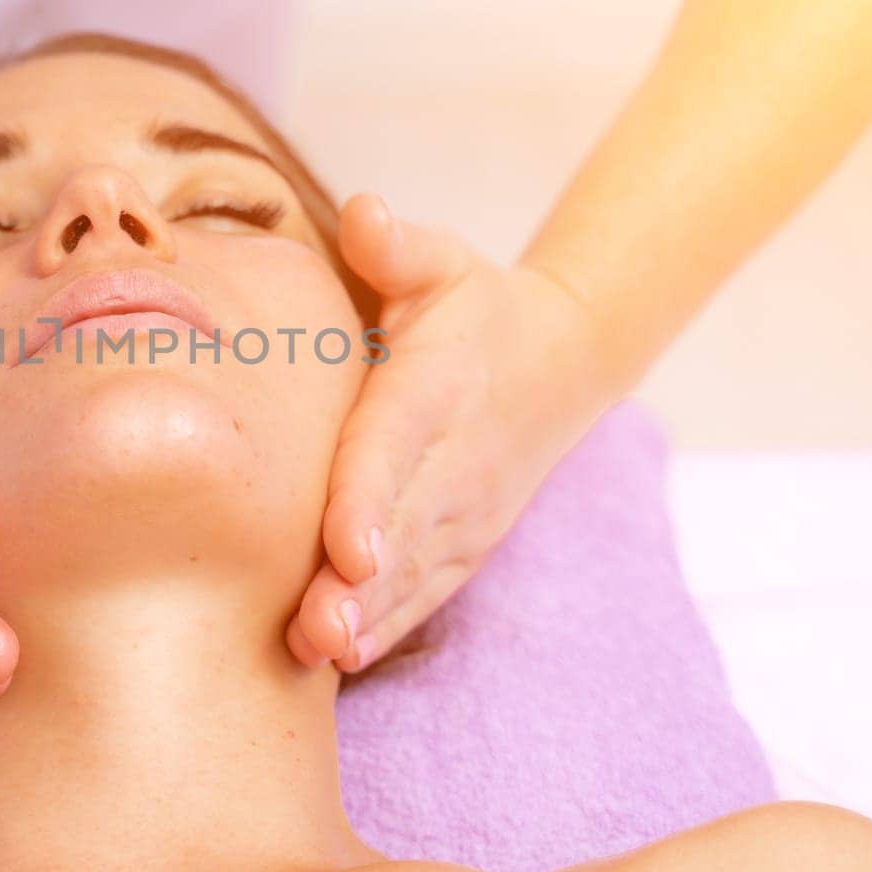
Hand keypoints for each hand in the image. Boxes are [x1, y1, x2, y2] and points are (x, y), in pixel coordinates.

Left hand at [286, 194, 618, 671]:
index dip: (371, 498)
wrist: (556, 362)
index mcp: (437, 388)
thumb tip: (365, 211)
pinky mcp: (461, 544)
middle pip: (401, 529)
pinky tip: (342, 659)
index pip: (396, 448)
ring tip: (320, 652)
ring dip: (369, 618)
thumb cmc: (471, 306)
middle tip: (315, 630)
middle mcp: (453, 461)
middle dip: (359, 585)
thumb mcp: (442, 262)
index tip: (346, 548)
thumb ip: (398, 245)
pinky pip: (423, 590)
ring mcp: (461, 511)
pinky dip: (388, 626)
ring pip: (411, 573)